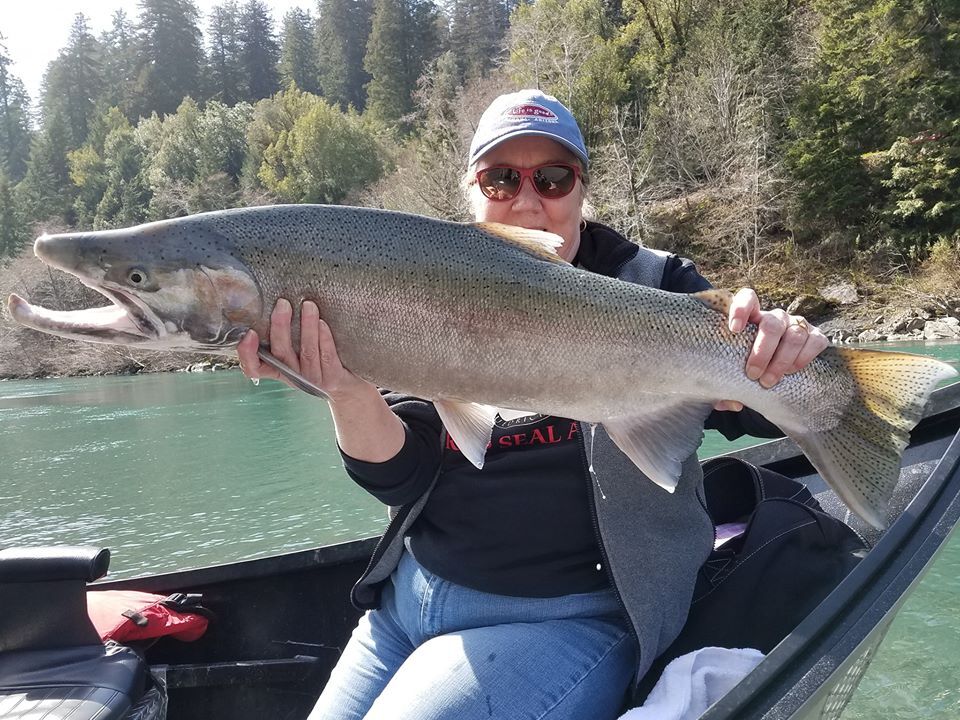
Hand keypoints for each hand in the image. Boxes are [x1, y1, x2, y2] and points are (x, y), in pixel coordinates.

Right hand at [236, 298, 372, 401]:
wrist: (349, 389)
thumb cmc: (320, 364)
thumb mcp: (298, 353)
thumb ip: (286, 336)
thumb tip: (277, 303)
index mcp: (279, 370)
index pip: (255, 367)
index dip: (248, 354)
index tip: (249, 333)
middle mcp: (294, 377)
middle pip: (281, 353)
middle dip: (280, 327)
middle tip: (283, 304)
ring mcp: (313, 381)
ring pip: (307, 352)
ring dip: (307, 327)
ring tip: (309, 305)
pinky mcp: (333, 380)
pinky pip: (327, 356)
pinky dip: (324, 338)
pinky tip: (323, 323)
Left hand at [714, 288, 828, 410]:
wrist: (772, 374)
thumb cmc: (745, 371)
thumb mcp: (731, 376)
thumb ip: (724, 388)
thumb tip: (731, 403)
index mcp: (750, 318)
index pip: (747, 298)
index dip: (741, 309)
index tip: (734, 329)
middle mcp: (773, 317)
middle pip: (772, 323)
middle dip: (762, 351)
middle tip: (752, 374)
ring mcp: (795, 324)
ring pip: (794, 334)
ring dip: (781, 360)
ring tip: (769, 381)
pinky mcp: (814, 335)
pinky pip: (815, 341)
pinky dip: (804, 357)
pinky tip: (792, 371)